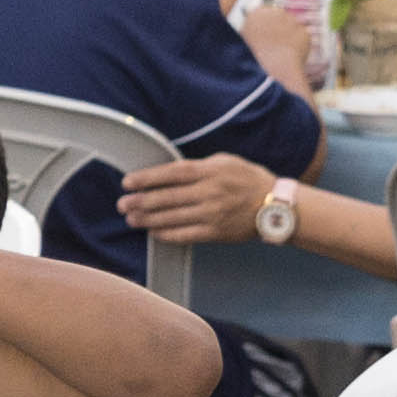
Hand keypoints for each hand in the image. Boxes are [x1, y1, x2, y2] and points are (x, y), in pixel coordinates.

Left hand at [116, 153, 281, 246]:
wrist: (275, 205)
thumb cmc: (248, 179)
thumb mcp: (225, 161)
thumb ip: (198, 166)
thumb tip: (167, 172)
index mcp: (210, 171)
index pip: (171, 173)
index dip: (147, 178)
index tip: (127, 182)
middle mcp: (209, 192)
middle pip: (167, 198)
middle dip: (140, 202)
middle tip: (122, 204)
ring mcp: (212, 214)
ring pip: (172, 218)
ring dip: (147, 220)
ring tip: (131, 219)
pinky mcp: (215, 232)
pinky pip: (184, 235)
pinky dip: (166, 234)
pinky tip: (153, 232)